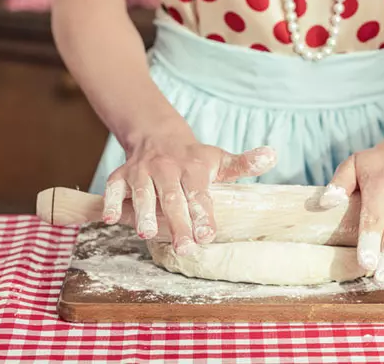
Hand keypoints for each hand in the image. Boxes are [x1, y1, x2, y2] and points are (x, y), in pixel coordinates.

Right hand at [101, 126, 276, 254]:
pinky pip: (112, 188)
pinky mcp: (120, 175)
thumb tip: (273, 155)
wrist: (158, 136)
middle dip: (178, 223)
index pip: (199, 193)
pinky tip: (111, 220)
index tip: (208, 236)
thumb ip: (245, 163)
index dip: (203, 214)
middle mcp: (167, 168)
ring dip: (143, 213)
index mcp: (194, 168)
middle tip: (185, 248)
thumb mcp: (220, 159)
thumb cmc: (194, 158)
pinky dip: (109, 202)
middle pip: (172, 198)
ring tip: (147, 235)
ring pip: (142, 192)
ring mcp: (142, 171)